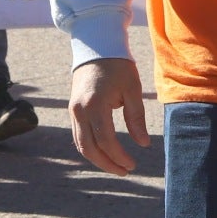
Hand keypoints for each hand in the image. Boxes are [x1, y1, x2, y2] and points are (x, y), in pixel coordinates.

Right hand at [68, 57, 148, 175]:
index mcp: (95, 105)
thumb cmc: (118, 66)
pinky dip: (91, 148)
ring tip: (117, 166)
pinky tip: (105, 153)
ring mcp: (73, 111)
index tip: (133, 164)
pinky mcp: (72, 110)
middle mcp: (79, 111)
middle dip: (107, 164)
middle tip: (125, 171)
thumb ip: (136, 117)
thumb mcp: (132, 89)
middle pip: (89, 148)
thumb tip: (144, 144)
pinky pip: (78, 136)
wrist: (96, 47)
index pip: (106, 140)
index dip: (119, 156)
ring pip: (81, 145)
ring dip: (98, 159)